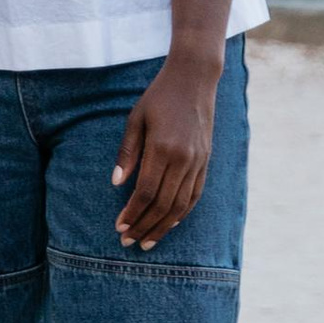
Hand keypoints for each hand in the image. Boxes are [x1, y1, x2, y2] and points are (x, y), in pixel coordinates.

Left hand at [111, 52, 217, 248]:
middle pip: (163, 204)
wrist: (194, 79)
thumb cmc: (159, 97)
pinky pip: (195, 194)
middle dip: (144, 226)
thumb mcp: (136, 119)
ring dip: (163, 227)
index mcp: (163, 148)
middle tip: (128, 242)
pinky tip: (170, 224)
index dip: (132, 213)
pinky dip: (183, 213)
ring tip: (148, 242)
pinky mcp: (206, 161)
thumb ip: (128, 153)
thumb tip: (117, 184)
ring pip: (181, 205)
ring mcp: (198, 161)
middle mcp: (183, 158)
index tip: (119, 227)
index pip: (146, 192)